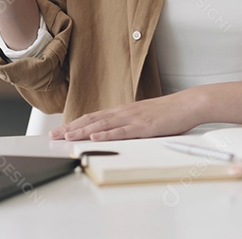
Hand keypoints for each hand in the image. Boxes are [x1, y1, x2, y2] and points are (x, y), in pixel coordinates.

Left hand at [49, 92, 203, 140]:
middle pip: (92, 120)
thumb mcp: (143, 117)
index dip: (75, 124)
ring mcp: (132, 118)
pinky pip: (121, 131)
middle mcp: (123, 112)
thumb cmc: (168, 112)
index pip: (93, 117)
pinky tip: (94, 137)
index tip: (60, 130)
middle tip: (54, 136)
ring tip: (66, 137)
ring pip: (102, 125)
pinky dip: (106, 134)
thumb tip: (115, 132)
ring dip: (82, 131)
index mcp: (123, 111)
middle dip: (71, 128)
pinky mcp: (143, 126)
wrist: (187, 104)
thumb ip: (128, 123)